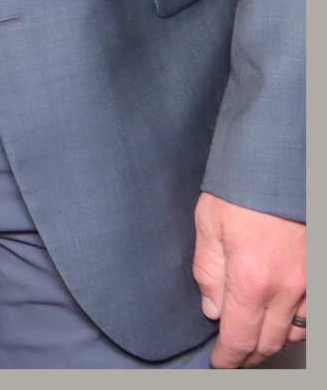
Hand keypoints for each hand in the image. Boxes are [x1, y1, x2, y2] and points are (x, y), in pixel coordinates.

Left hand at [193, 191, 305, 365]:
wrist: (279, 160)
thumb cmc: (242, 185)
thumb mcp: (208, 224)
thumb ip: (209, 272)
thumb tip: (213, 309)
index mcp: (252, 279)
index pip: (239, 337)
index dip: (228, 357)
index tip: (220, 363)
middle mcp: (286, 288)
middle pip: (269, 342)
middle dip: (249, 355)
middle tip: (234, 357)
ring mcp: (309, 282)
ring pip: (294, 333)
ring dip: (274, 342)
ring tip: (256, 341)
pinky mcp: (319, 272)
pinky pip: (311, 314)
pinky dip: (297, 325)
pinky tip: (283, 321)